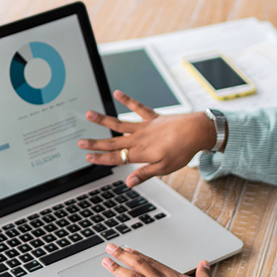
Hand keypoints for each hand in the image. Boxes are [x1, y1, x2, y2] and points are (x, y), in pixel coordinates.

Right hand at [79, 92, 216, 186]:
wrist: (196, 132)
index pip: (116, 158)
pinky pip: (138, 107)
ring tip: (89, 114)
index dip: (100, 158)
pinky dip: (127, 100)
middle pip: (113, 142)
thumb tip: (128, 183)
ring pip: (119, 123)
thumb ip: (144, 174)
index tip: (87, 157)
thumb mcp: (164, 168)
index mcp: (140, 153)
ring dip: (103, 119)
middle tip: (79, 141)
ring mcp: (144, 126)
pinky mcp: (152, 117)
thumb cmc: (182, 151)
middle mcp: (138, 139)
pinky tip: (117, 93)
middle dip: (95, 143)